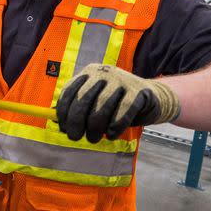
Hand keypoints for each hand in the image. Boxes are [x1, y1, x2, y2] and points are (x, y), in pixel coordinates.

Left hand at [56, 64, 179, 142]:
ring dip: (95, 129)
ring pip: (101, 110)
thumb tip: (58, 122)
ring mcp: (122, 81)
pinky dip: (114, 128)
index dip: (64, 113)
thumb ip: (77, 107)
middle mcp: (104, 73)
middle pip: (83, 101)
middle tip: (76, 137)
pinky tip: (111, 135)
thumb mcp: (95, 100)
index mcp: (89, 72)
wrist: (152, 97)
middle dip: (76, 123)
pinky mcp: (139, 92)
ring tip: (94, 138)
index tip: (63, 128)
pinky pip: (121, 115)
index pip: (70, 92)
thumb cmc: (117, 103)